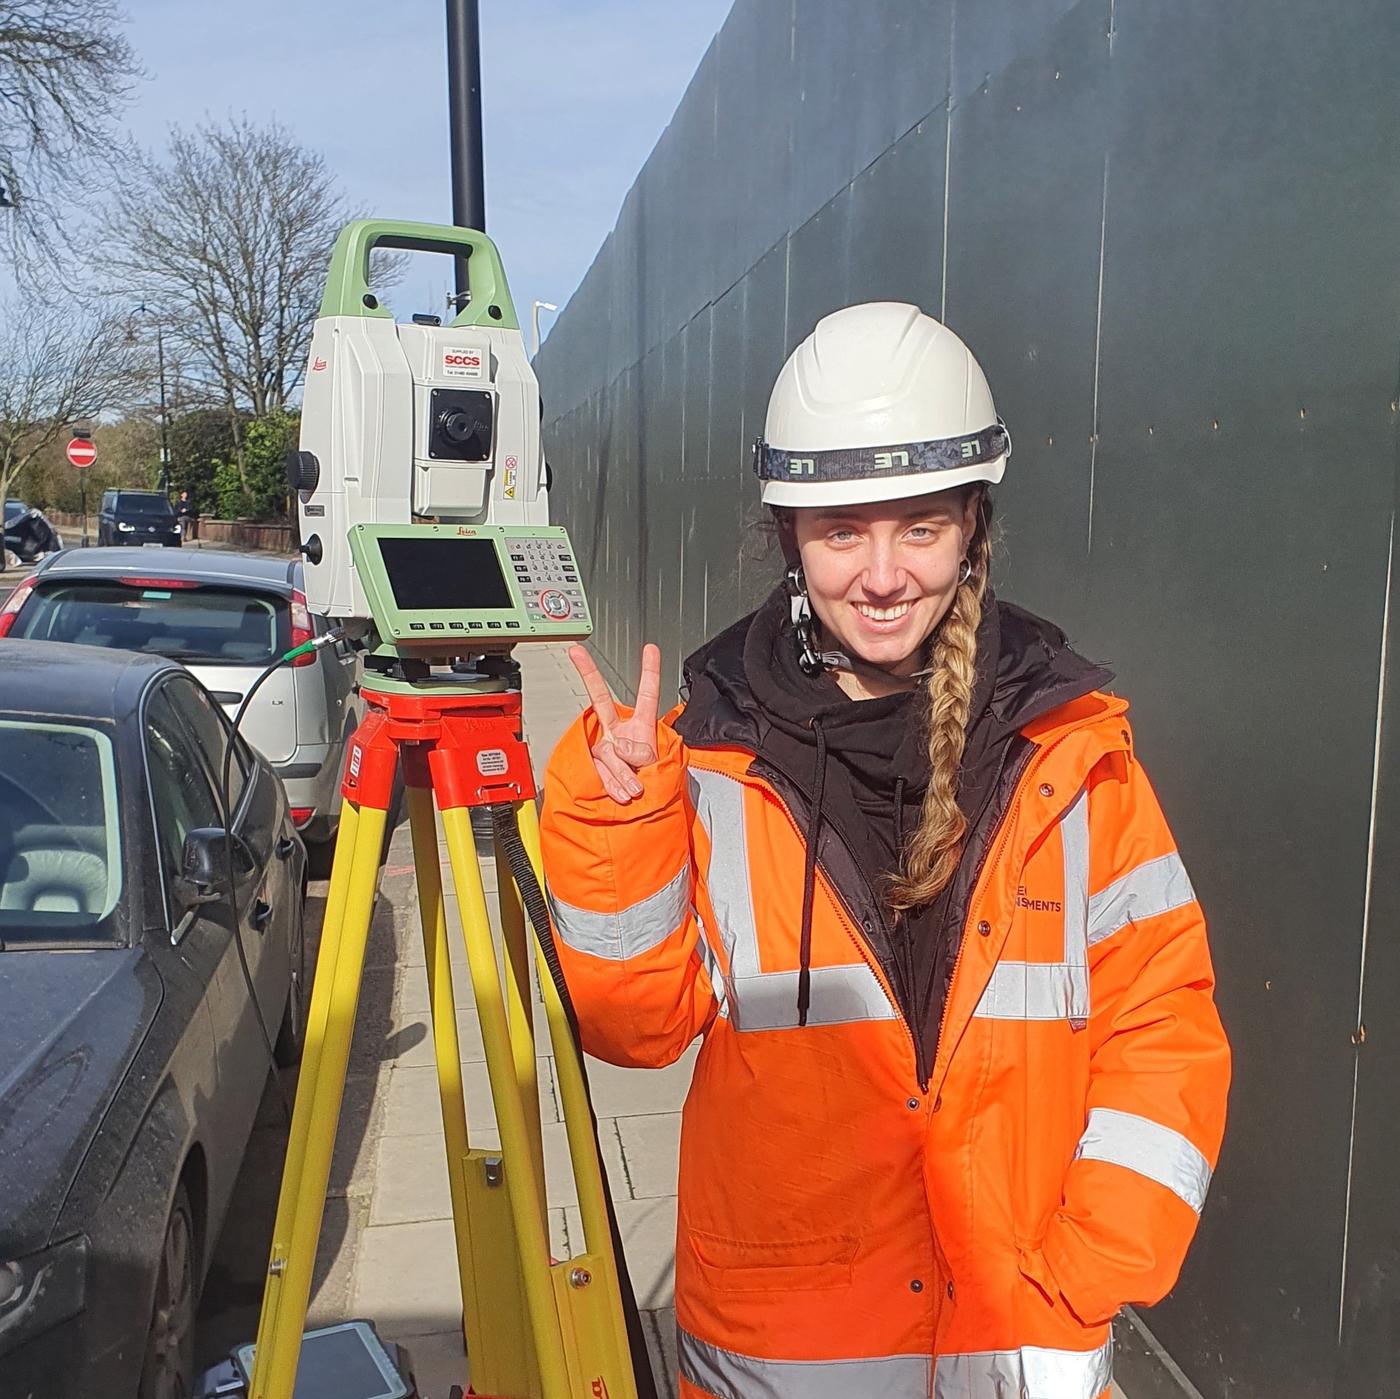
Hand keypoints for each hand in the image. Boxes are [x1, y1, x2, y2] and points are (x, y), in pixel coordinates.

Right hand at [568, 643, 661, 803]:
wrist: (636, 817)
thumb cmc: (652, 787)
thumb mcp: (654, 765)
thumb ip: (640, 752)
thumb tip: (618, 748)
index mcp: (640, 727)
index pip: (647, 695)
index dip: (649, 671)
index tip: (651, 649)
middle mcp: (618, 732)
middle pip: (602, 699)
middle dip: (588, 673)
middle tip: (576, 652)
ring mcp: (602, 749)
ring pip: (608, 752)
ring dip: (624, 773)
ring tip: (634, 788)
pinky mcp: (592, 766)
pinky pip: (600, 771)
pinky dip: (614, 785)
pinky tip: (622, 794)